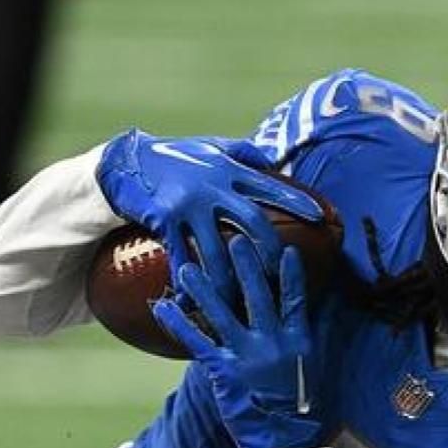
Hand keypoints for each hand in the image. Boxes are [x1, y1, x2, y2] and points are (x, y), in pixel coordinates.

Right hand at [95, 129, 322, 280]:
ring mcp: (189, 203)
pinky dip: (187, 281)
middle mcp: (213, 185)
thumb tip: (273, 163)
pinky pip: (181, 257)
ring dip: (228, 280)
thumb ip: (242, 154)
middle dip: (268, 251)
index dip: (296, 201)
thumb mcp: (211, 146)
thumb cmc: (175, 155)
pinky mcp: (165, 218)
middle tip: (279, 277)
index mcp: (229, 169)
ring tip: (237, 302)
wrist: (128, 159)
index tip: (320, 216)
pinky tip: (190, 301)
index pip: (270, 186)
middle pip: (252, 222)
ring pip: (217, 249)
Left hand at [153, 238, 320, 447]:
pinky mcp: (224, 371)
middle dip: (245, 266)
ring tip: (187, 266)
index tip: (285, 249)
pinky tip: (163, 307)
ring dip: (203, 288)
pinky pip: (197, 341)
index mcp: (298, 340)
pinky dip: (179, 323)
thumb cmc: (303, 408)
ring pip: (222, 313)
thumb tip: (330, 302)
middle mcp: (273, 343)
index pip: (295, 299)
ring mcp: (247, 356)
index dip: (290, 274)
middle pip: (257, 296)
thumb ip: (320, 331)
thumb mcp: (317, 366)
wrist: (286, 442)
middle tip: (234, 240)